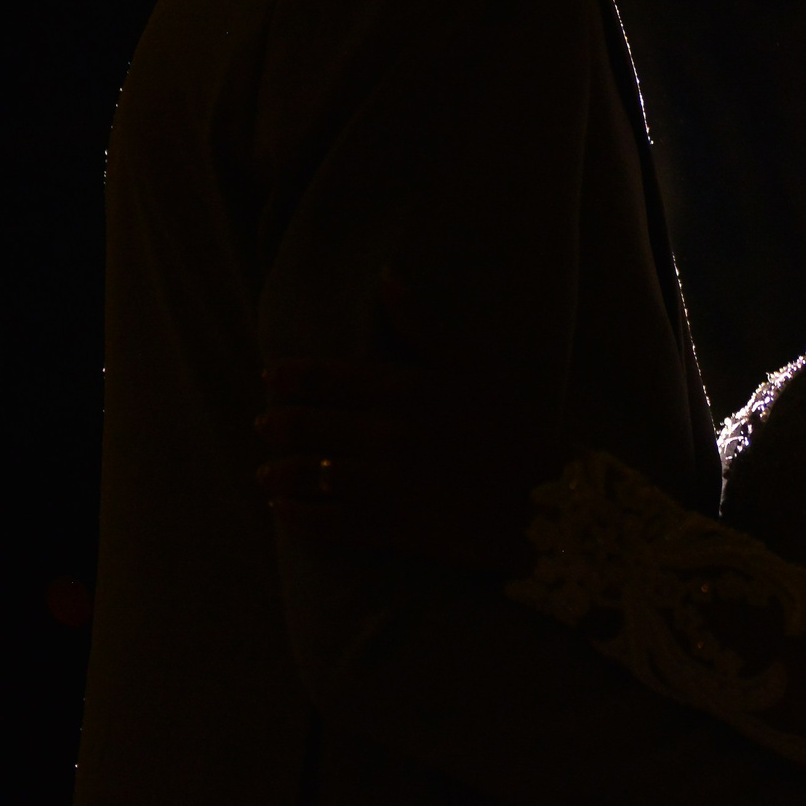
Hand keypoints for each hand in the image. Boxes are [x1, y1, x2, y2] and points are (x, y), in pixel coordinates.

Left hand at [255, 277, 565, 575]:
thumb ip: (422, 324)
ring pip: (313, 474)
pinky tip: (281, 511)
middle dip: (279, 425)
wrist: (543, 499)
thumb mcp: (472, 364)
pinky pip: (331, 522)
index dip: (292, 377)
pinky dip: (299, 516)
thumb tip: (385, 280)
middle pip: (311, 426)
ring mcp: (388, 483)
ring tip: (265, 472)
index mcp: (404, 389)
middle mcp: (388, 434)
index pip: (328, 378)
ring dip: (281, 472)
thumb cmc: (508, 425)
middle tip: (263, 424)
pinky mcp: (393, 526)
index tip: (270, 376)